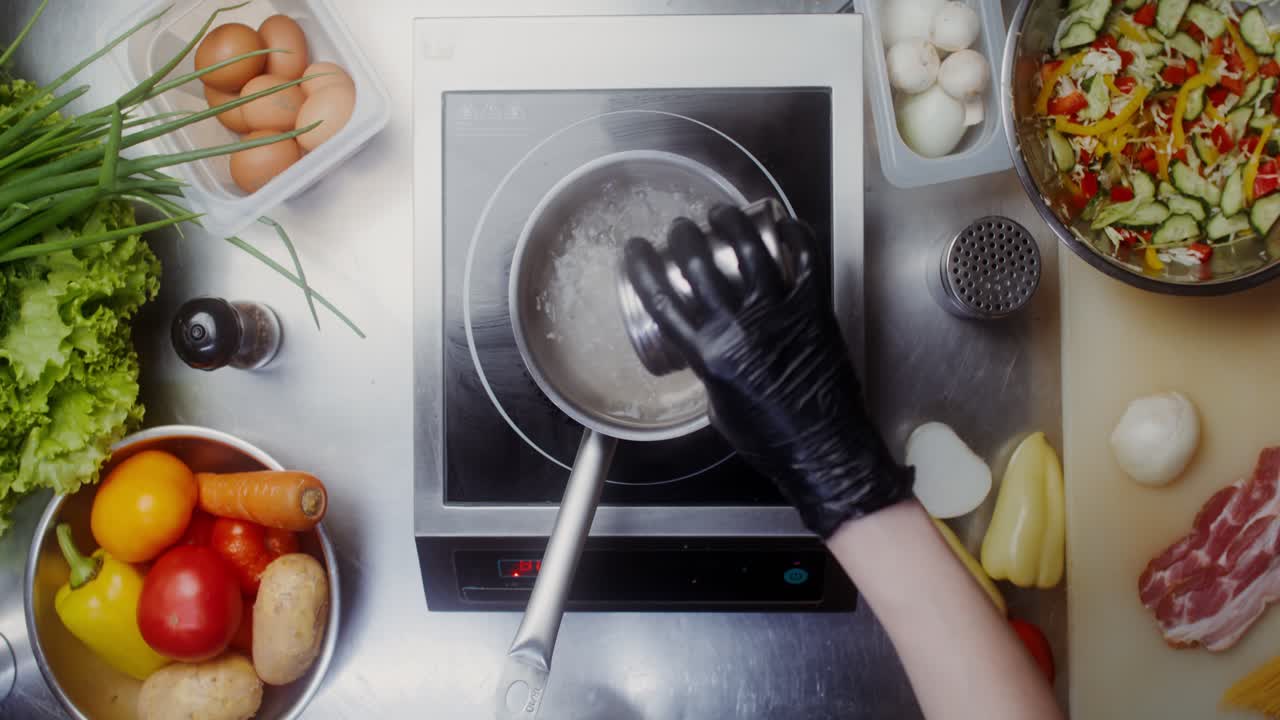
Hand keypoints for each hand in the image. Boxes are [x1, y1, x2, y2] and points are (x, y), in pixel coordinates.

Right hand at [622, 205, 912, 537]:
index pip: (661, 298)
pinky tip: (778, 224)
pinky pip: (804, 256)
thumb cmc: (770, 439)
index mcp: (708, 354)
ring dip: (729, 223)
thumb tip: (704, 345)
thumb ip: (707, 367)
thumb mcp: (717, 407)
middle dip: (683, 236)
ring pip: (747, 248)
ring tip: (720, 215)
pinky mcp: (813, 307)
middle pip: (698, 263)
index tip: (635, 250)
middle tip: (680, 229)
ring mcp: (779, 312)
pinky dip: (792, 233)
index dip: (642, 267)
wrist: (824, 449)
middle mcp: (739, 326)